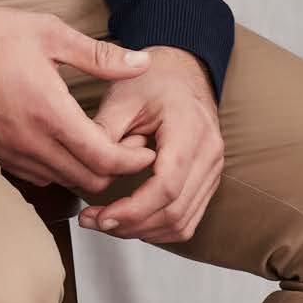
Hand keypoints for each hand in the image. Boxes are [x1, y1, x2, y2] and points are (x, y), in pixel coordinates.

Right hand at [0, 4, 159, 191]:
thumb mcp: (51, 33)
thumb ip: (100, 56)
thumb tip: (142, 63)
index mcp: (50, 111)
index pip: (103, 157)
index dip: (133, 160)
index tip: (146, 149)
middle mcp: (32, 141)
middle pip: (89, 180)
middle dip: (116, 169)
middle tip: (128, 147)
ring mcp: (12, 153)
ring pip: (65, 182)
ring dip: (87, 171)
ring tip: (99, 144)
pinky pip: (40, 177)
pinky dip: (60, 169)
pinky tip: (64, 145)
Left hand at [78, 46, 223, 243]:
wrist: (181, 71)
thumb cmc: (152, 80)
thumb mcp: (122, 96)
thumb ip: (104, 132)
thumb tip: (90, 171)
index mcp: (189, 129)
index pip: (167, 185)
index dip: (133, 209)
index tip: (102, 217)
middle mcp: (209, 153)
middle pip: (175, 211)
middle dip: (132, 225)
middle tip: (95, 222)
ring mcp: (213, 170)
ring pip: (182, 222)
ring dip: (143, 231)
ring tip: (107, 223)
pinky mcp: (208, 180)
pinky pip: (187, 218)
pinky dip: (159, 227)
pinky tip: (131, 221)